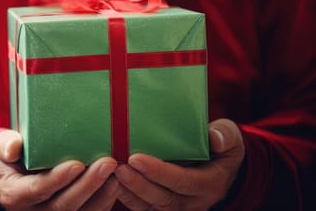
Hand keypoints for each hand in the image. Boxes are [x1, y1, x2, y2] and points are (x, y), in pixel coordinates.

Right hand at [0, 130, 118, 209]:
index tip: (77, 164)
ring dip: (100, 196)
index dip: (58, 179)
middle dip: (88, 185)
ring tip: (116, 175)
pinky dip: (103, 202)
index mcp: (14, 194)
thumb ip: (5, 146)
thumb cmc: (4, 160)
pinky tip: (115, 185)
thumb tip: (14, 146)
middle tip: (107, 163)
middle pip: (63, 205)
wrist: (6, 180)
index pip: (37, 190)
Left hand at [114, 118, 244, 209]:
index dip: (158, 172)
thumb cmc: (221, 147)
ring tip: (110, 173)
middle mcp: (194, 201)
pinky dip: (126, 197)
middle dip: (138, 183)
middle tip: (118, 166)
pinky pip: (143, 208)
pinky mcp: (164, 207)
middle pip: (163, 198)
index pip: (182, 182)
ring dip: (128, 191)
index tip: (135, 158)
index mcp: (209, 183)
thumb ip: (224, 136)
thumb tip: (214, 137)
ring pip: (150, 206)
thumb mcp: (230, 138)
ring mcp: (178, 207)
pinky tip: (110, 182)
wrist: (222, 169)